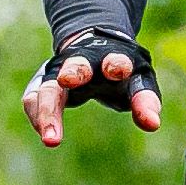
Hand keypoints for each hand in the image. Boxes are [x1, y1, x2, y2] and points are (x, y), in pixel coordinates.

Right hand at [23, 28, 163, 147]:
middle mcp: (83, 59)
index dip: (116, 64)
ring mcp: (59, 69)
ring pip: (48, 86)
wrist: (92, 44)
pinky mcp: (42, 80)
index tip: (117, 71)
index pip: (115, 60)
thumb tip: (152, 125)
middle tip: (67, 79)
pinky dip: (37, 116)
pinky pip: (33, 97)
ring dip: (47, 111)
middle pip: (76, 63)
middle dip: (73, 71)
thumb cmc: (121, 70)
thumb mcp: (138, 82)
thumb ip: (145, 101)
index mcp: (112, 57)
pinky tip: (46, 134)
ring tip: (51, 140)